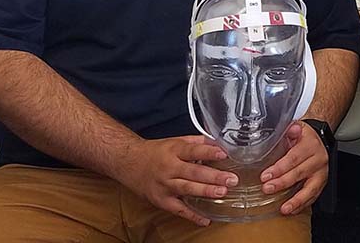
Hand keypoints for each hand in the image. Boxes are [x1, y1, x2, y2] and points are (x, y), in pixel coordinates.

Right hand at [111, 135, 235, 226]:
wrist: (128, 162)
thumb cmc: (155, 152)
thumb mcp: (175, 141)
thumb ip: (197, 143)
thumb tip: (219, 143)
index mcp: (174, 151)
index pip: (193, 151)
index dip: (208, 152)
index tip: (223, 154)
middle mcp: (169, 168)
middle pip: (193, 172)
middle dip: (214, 176)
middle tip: (231, 179)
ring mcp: (164, 185)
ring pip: (186, 189)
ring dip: (205, 192)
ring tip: (222, 193)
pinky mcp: (161, 200)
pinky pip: (178, 210)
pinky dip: (192, 216)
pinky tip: (205, 219)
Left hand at [259, 120, 328, 214]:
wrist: (319, 138)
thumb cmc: (304, 136)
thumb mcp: (297, 128)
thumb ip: (290, 129)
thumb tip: (290, 128)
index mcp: (310, 145)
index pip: (294, 158)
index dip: (279, 168)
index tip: (266, 175)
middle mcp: (318, 159)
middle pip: (300, 173)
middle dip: (283, 183)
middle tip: (268, 189)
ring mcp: (321, 172)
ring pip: (310, 188)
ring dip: (296, 200)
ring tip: (284, 208)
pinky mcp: (322, 182)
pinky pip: (314, 196)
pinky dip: (303, 204)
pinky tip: (292, 210)